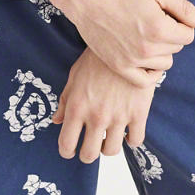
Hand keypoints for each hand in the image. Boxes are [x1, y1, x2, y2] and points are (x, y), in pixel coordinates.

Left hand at [51, 46, 157, 162]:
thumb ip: (64, 100)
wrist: (126, 39)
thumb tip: (56, 121)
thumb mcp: (75, 75)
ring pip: (111, 151)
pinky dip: (131, 139)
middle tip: (90, 145)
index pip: (66, 145)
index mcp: (76, 106)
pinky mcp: (139, 112)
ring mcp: (118, 116)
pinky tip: (127, 130)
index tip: (70, 149)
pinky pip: (135, 141)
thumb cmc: (96, 57)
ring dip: (108, 146)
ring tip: (109, 135)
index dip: (67, 151)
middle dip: (87, 153)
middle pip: (89, 155)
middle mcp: (96, 115)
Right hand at [64, 0, 194, 87]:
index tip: (167, 13)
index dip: (181, 23)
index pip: (188, 35)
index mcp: (159, 29)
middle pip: (176, 49)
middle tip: (153, 19)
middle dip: (171, 35)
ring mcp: (131, 61)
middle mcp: (147, 49)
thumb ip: (185, 9)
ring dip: (161, 51)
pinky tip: (145, 55)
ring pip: (163, 64)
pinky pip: (144, 81)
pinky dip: (150, 71)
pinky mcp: (118, 67)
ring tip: (146, 33)